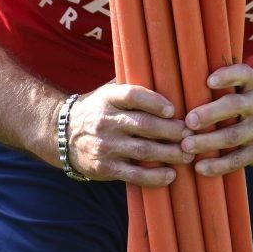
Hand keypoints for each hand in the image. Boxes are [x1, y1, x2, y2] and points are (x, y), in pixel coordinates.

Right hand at [66, 83, 193, 185]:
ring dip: (169, 153)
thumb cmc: (97, 110)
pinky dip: (154, 176)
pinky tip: (171, 175)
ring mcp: (105, 146)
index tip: (173, 110)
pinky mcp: (105, 167)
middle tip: (190, 134)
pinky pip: (133, 174)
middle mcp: (106, 121)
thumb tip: (166, 74)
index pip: (133, 96)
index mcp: (109, 99)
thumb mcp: (107, 92)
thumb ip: (131, 86)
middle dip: (171, 131)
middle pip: (143, 125)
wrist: (63, 135)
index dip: (154, 102)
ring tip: (187, 154)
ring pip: (142, 151)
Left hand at [181, 65, 252, 175]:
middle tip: (189, 120)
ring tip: (186, 146)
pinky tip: (200, 167)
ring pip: (233, 136)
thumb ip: (233, 85)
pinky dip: (218, 165)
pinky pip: (238, 160)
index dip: (227, 75)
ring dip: (207, 142)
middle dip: (210, 113)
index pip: (244, 74)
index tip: (209, 81)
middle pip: (235, 106)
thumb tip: (189, 82)